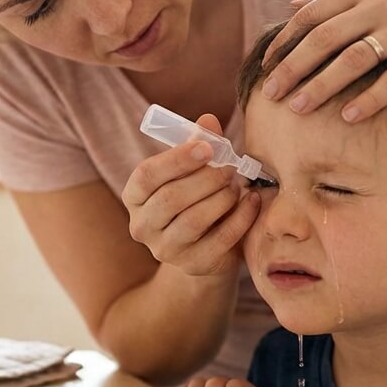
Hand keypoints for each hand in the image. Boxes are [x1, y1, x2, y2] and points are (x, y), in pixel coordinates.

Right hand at [122, 113, 260, 276]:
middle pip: (170, 199)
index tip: (207, 147)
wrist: (208, 247)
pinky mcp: (194, 265)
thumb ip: (199, 143)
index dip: (176, 159)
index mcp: (134, 196)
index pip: (146, 176)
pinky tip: (252, 200)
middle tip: (230, 166)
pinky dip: (240, 217)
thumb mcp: (193, 170)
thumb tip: (209, 121)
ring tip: (237, 184)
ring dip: (221, 197)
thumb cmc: (196, 197)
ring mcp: (165, 250)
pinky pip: (220, 239)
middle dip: (205, 179)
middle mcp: (142, 226)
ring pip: (193, 220)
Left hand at [262, 0, 386, 122]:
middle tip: (270, 94)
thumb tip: (290, 6)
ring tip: (297, 109)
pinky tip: (348, 118)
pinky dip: (369, 100)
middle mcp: (381, 5)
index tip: (265, 67)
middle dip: (293, 68)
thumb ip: (334, 0)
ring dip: (322, 86)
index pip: (312, 15)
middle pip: (325, 38)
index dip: (285, 42)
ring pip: (354, 59)